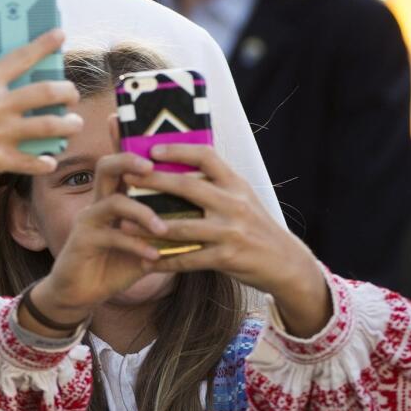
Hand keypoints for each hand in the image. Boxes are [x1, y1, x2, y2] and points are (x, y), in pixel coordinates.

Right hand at [0, 30, 82, 189]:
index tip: (60, 35)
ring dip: (69, 125)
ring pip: (49, 126)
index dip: (44, 44)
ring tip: (73, 124)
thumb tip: (22, 84)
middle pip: (47, 92)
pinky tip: (50, 159)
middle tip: (72, 95)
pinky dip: (46, 161)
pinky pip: (33, 161)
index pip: (22, 57)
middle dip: (68, 92)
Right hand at [25, 152, 165, 333]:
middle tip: (152, 167)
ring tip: (164, 228)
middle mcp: (97, 203)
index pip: (121, 164)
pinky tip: (153, 255)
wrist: (80, 294)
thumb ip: (162, 231)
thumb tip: (200, 223)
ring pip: (113, 201)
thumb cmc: (114, 265)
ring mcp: (87, 220)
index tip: (156, 141)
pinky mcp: (82, 241)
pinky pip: (111, 236)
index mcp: (112, 198)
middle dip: (129, 160)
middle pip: (106, 167)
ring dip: (142, 212)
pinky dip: (136, 245)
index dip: (132, 147)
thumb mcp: (142, 245)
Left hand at [131, 143, 331, 337]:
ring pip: (182, 226)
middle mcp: (234, 204)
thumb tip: (179, 164)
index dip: (178, 150)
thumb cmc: (255, 226)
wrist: (286, 262)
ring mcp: (230, 231)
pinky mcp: (227, 258)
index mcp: (236, 184)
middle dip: (154, 181)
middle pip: (187, 186)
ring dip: (149, 226)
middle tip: (127, 178)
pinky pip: (188, 259)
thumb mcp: (242, 197)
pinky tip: (146, 261)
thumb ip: (216, 183)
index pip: (207, 156)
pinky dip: (164, 261)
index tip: (153, 148)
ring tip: (124, 223)